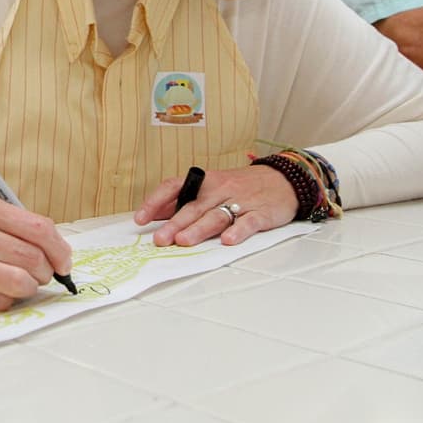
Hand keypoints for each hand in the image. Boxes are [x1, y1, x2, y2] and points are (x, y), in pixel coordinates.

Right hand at [0, 193, 72, 311]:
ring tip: (21, 281)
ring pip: (20, 283)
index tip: (63, 260)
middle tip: (42, 272)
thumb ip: (11, 223)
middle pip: (32, 258)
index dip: (60, 249)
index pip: (38, 229)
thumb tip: (54, 250)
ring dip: (30, 286)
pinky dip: (8, 299)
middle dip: (46, 270)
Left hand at [134, 165, 298, 246]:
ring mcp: (240, 201)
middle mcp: (218, 190)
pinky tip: (228, 241)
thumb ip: (183, 201)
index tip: (140, 219)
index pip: (173, 187)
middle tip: (159, 239)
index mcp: (203, 182)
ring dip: (199, 229)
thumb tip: (154, 214)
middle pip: (193, 207)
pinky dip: (238, 231)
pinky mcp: (261, 213)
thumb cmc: (240, 186)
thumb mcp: (210, 188)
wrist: (282, 180)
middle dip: (174, 224)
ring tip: (184, 242)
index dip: (155, 202)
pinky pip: (248, 222)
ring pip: (216, 215)